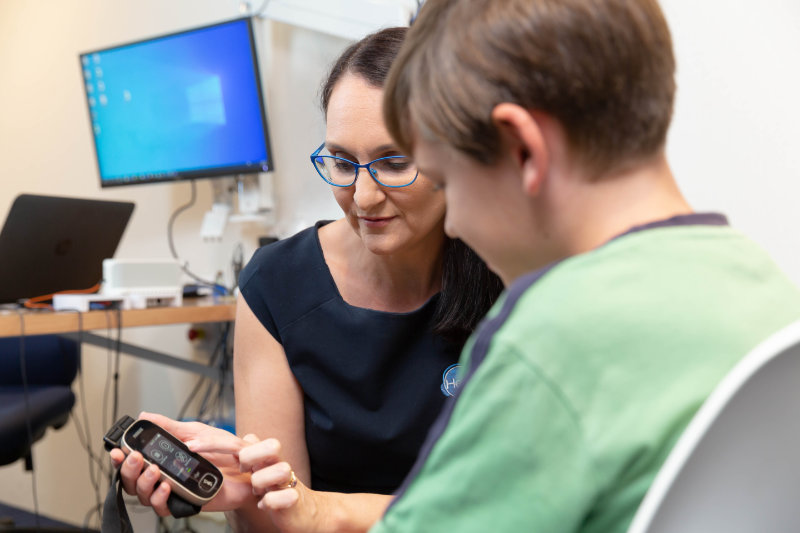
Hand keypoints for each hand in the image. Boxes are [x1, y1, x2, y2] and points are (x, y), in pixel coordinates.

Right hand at [108, 412, 254, 515]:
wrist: (246, 469)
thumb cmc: (222, 452)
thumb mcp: (195, 432)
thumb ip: (170, 426)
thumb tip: (144, 415)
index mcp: (161, 460)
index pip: (133, 462)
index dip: (120, 459)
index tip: (116, 450)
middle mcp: (161, 477)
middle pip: (131, 480)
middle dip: (128, 469)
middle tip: (136, 458)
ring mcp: (170, 492)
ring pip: (142, 495)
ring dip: (144, 482)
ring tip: (155, 469)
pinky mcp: (182, 504)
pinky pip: (162, 508)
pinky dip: (160, 497)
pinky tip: (166, 485)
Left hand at [190, 435, 331, 532]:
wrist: (299, 510)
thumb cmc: (272, 488)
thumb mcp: (251, 469)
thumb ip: (235, 454)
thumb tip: (203, 443)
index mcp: (259, 453)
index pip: (235, 440)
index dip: (214, 441)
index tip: (191, 445)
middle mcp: (273, 461)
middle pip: (262, 445)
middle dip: (247, 455)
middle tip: (238, 465)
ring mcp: (285, 478)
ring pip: (278, 469)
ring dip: (262, 481)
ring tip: (259, 490)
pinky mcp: (293, 497)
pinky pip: (282, 497)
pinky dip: (271, 502)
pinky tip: (265, 504)